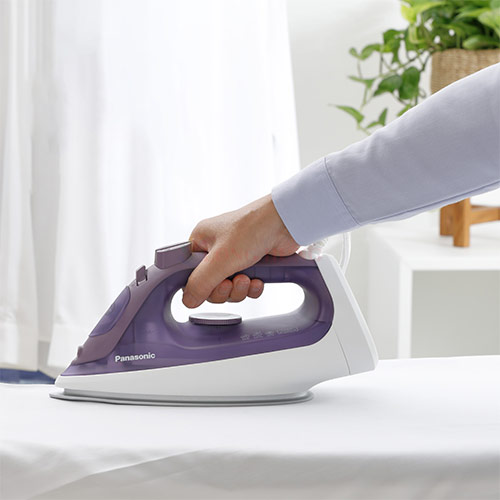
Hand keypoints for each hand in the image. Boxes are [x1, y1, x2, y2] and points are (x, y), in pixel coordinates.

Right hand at [182, 194, 298, 307]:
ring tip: (248, 279)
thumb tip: (188, 300)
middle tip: (231, 283)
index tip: (209, 287)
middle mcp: (214, 248)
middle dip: (222, 289)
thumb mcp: (221, 259)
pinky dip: (251, 288)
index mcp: (200, 241)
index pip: (187, 272)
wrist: (286, 223)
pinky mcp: (250, 263)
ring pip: (227, 288)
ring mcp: (233, 256)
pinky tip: (257, 281)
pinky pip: (244, 286)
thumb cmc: (252, 228)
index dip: (198, 285)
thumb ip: (201, 282)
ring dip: (238, 290)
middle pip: (208, 284)